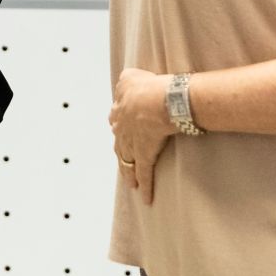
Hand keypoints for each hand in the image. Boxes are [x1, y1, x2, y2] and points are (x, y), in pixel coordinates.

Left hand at [108, 68, 174, 205]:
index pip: (116, 120)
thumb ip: (126, 80)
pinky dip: (146, 187)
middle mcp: (121, 128)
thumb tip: (124, 83)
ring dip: (129, 174)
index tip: (121, 131)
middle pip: (118, 144)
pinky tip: (146, 199)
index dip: (120, 126)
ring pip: (127, 162)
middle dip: (121, 153)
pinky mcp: (144, 155)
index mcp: (119, 109)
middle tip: (124, 160)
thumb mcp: (131, 76)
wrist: (159, 100)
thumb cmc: (149, 85)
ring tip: (132, 184)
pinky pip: (144, 174)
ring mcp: (131, 144)